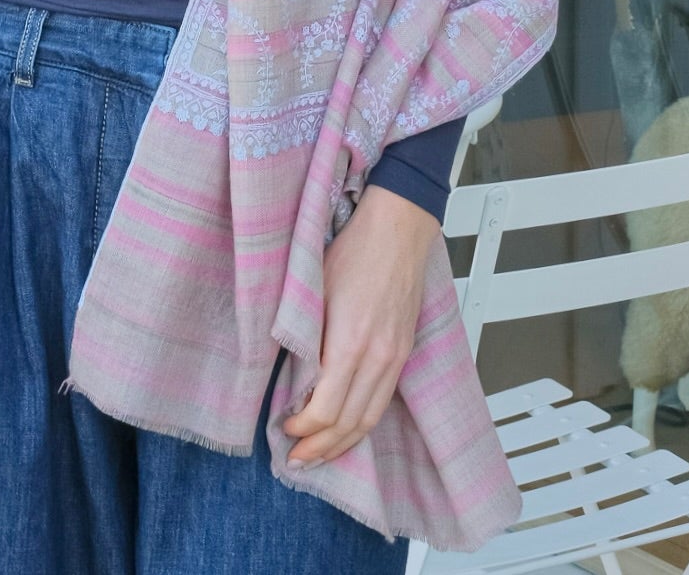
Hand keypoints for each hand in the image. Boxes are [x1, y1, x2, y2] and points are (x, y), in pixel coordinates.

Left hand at [281, 182, 438, 469]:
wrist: (398, 229)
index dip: (303, 428)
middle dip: (320, 448)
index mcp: (350, 344)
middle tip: (296, 459)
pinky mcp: (403, 352)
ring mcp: (395, 357)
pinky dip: (364, 424)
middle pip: (349, 424)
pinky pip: (384, 401)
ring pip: (370, 419)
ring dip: (343, 444)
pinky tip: (349, 430)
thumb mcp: (315, 292)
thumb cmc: (354, 251)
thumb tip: (293, 376)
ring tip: (320, 456)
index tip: (284, 429)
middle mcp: (378, 359)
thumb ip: (305, 338)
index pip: (326, 410)